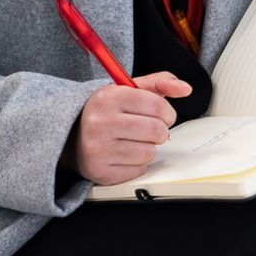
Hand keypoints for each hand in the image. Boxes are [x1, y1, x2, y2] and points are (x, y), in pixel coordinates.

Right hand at [64, 72, 188, 184]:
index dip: (167, 113)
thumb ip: (158, 84)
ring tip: (133, 140)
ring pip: (149, 152)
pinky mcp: (101, 171)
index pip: (157, 106)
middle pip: (157, 131)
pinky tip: (124, 154)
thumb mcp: (127, 90)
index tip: (162, 115)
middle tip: (149, 128)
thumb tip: (184, 88)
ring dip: (148, 148)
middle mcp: (101, 122)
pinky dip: (137, 163)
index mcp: (108, 97)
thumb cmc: (104, 112)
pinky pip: (138, 170)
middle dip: (159, 131)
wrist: (70, 135)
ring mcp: (99, 149)